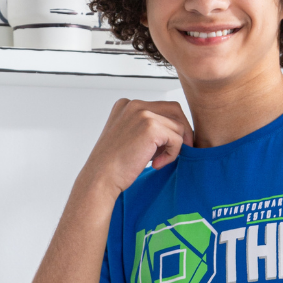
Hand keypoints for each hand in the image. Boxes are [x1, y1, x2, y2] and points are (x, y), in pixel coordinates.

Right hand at [77, 98, 193, 200]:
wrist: (101, 177)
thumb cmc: (113, 164)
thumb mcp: (129, 138)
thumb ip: (146, 129)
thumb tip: (175, 132)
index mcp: (127, 105)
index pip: (162, 107)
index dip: (169, 128)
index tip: (164, 148)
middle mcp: (135, 104)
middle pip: (174, 110)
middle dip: (181, 132)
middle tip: (175, 152)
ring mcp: (143, 114)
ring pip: (178, 127)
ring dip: (173, 147)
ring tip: (157, 161)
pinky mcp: (151, 128)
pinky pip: (177, 140)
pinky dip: (172, 155)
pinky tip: (156, 165)